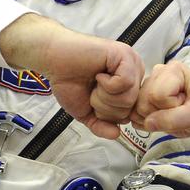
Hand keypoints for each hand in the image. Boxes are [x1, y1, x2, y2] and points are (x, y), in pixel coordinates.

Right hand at [0, 13, 143, 138]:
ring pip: (129, 97)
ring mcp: (132, 64)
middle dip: (105, 107)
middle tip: (92, 90)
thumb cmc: (69, 81)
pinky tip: (98, 74)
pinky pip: (125, 82)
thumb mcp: (86, 112)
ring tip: (94, 82)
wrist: (54, 60)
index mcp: (129, 87)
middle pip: (130, 108)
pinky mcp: (125, 55)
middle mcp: (135, 74)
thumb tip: (116, 135)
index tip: (95, 101)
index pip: (130, 114)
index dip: (109, 115)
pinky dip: (107, 84)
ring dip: (104, 96)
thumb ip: (101, 125)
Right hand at [134, 60, 189, 137]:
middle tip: (180, 110)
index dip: (171, 107)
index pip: (158, 95)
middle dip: (161, 114)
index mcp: (173, 70)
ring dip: (155, 118)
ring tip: (173, 113)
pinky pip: (134, 114)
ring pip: (137, 108)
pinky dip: (147, 121)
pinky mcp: (143, 96)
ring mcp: (148, 83)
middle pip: (144, 101)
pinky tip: (162, 117)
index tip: (185, 104)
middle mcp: (158, 72)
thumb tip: (148, 123)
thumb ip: (174, 119)